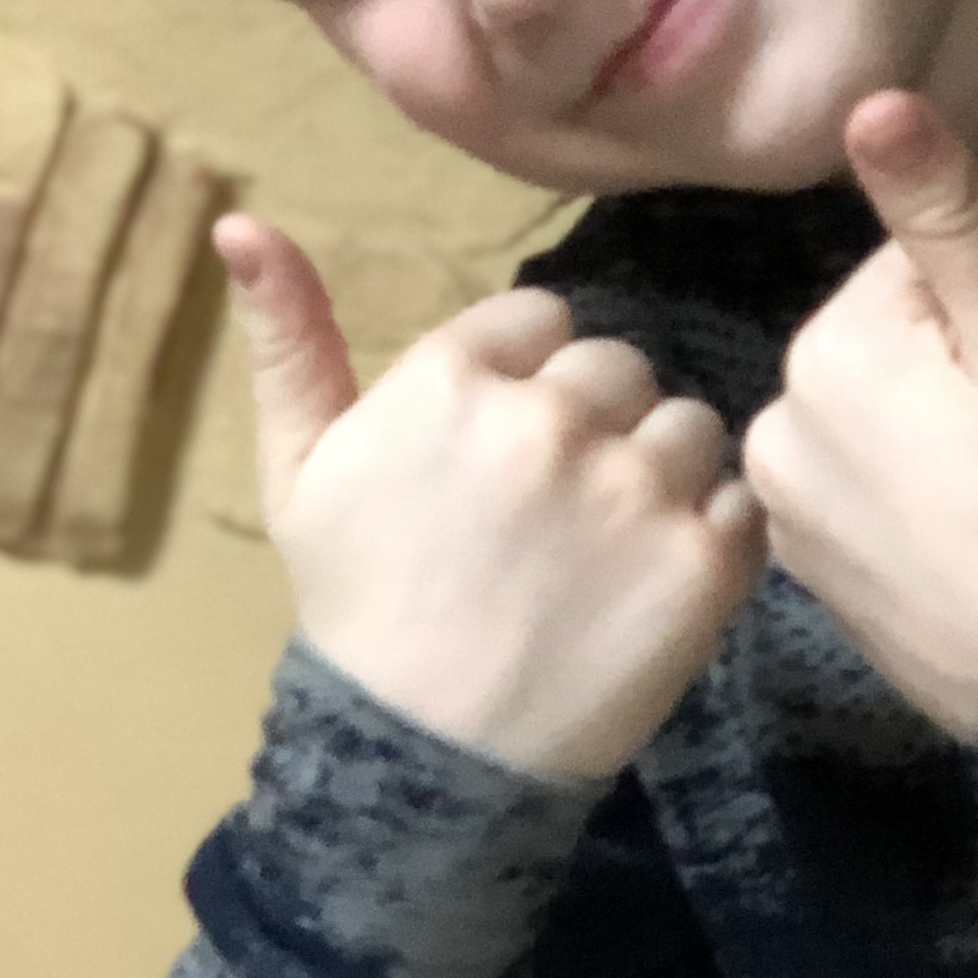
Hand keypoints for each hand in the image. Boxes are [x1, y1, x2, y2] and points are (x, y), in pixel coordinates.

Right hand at [219, 217, 765, 776]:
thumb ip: (289, 339)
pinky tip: (652, 581)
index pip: (542, 320)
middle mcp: (552, 415)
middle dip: (597, 420)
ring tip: (608, 547)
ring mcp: (635, 486)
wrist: (424, 758)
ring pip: (688, 425)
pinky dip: (711, 536)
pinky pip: (738, 500)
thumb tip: (240, 218)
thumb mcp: (299, 470)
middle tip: (556, 509)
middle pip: (619, 365)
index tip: (503, 450)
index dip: (528, 379)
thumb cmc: (357, 605)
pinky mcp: (703, 558)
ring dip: (661, 471)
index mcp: (456, 377)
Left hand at [743, 95, 977, 741]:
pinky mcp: (808, 586)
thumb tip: (868, 102)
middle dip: (946, 380)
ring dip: (921, 446)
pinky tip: (960, 549)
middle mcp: (770, 427)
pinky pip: (856, 506)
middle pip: (876, 355)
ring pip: (865, 428)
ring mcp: (784, 516)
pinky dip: (902, 515)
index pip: (906, 279)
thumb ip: (943, 211)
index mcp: (822, 349)